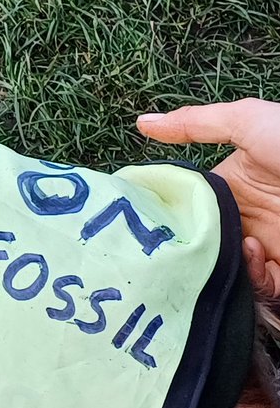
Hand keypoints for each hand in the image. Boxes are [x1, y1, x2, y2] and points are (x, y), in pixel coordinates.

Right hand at [137, 99, 279, 295]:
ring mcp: (266, 246)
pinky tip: (253, 254)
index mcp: (232, 184)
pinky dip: (251, 277)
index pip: (188, 204)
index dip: (165, 212)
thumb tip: (142, 123)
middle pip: (202, 240)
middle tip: (170, 246)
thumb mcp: (248, 122)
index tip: (143, 218)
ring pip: (224, 266)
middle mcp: (245, 217)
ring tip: (223, 246)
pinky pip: (258, 285)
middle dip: (186, 246)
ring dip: (217, 262)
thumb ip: (195, 124)